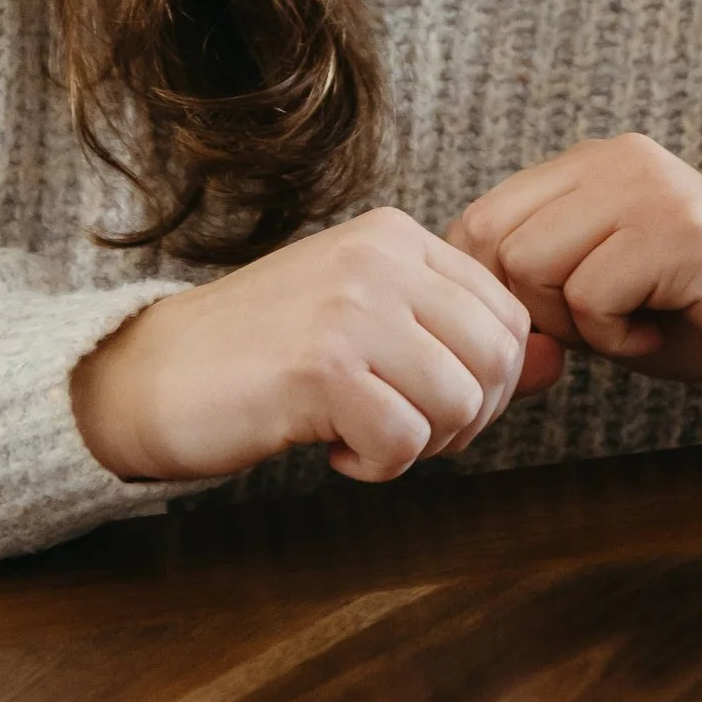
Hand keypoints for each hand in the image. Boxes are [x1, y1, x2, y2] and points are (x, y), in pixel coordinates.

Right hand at [72, 206, 553, 485]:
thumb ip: (457, 339)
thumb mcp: (370, 328)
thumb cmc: (262, 357)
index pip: (507, 314)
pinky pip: (405, 438)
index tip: (429, 404)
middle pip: (497, 359)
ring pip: (460, 401)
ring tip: (361, 437)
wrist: (149, 376)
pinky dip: (377, 464)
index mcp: (396, 236)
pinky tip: (330, 449)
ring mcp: (350, 305)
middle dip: (466, 419)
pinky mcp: (320, 364)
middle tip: (403, 433)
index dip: (487, 381)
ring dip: (420, 446)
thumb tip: (551, 364)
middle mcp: (379, 256)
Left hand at [450, 135, 701, 388]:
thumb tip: (461, 311)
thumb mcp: (605, 288)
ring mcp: (648, 189)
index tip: (548, 327)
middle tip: (600, 326)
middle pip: (493, 242)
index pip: (479, 218)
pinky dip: (617, 338)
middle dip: (533, 307)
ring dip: (577, 322)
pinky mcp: (676, 231)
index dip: (491, 289)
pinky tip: (665, 326)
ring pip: (533, 268)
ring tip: (638, 319)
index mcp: (592, 164)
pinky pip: (590, 299)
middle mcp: (615, 159)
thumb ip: (539, 284)